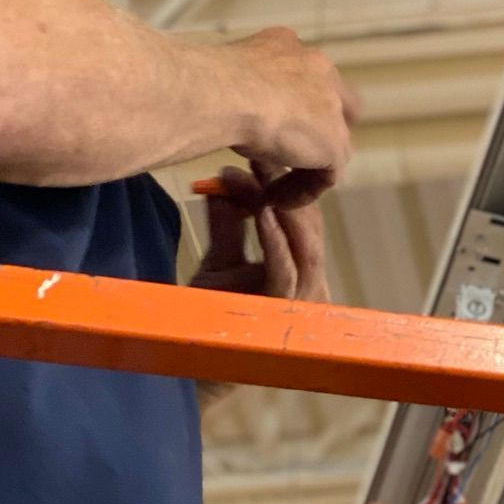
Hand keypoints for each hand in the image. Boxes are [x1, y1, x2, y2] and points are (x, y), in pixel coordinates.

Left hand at [190, 163, 329, 301]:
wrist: (193, 346)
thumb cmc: (211, 312)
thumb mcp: (220, 262)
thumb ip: (226, 228)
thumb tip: (222, 186)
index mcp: (302, 275)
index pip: (305, 224)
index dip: (286, 189)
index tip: (258, 157)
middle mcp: (310, 287)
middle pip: (310, 231)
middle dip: (287, 192)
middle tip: (261, 158)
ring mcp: (301, 301)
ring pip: (306, 249)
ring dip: (284, 211)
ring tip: (263, 179)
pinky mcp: (281, 310)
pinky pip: (285, 273)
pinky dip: (275, 241)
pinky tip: (263, 213)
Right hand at [229, 26, 357, 205]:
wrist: (219, 93)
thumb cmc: (206, 83)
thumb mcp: (223, 78)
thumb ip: (239, 90)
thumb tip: (224, 108)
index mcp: (287, 45)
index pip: (307, 74)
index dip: (298, 105)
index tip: (277, 128)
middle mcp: (317, 68)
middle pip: (337, 105)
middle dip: (319, 133)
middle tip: (291, 160)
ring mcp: (330, 106)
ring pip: (329, 146)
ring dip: (304, 169)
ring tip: (271, 187)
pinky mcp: (333, 141)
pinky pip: (326, 176)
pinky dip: (300, 191)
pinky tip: (273, 197)